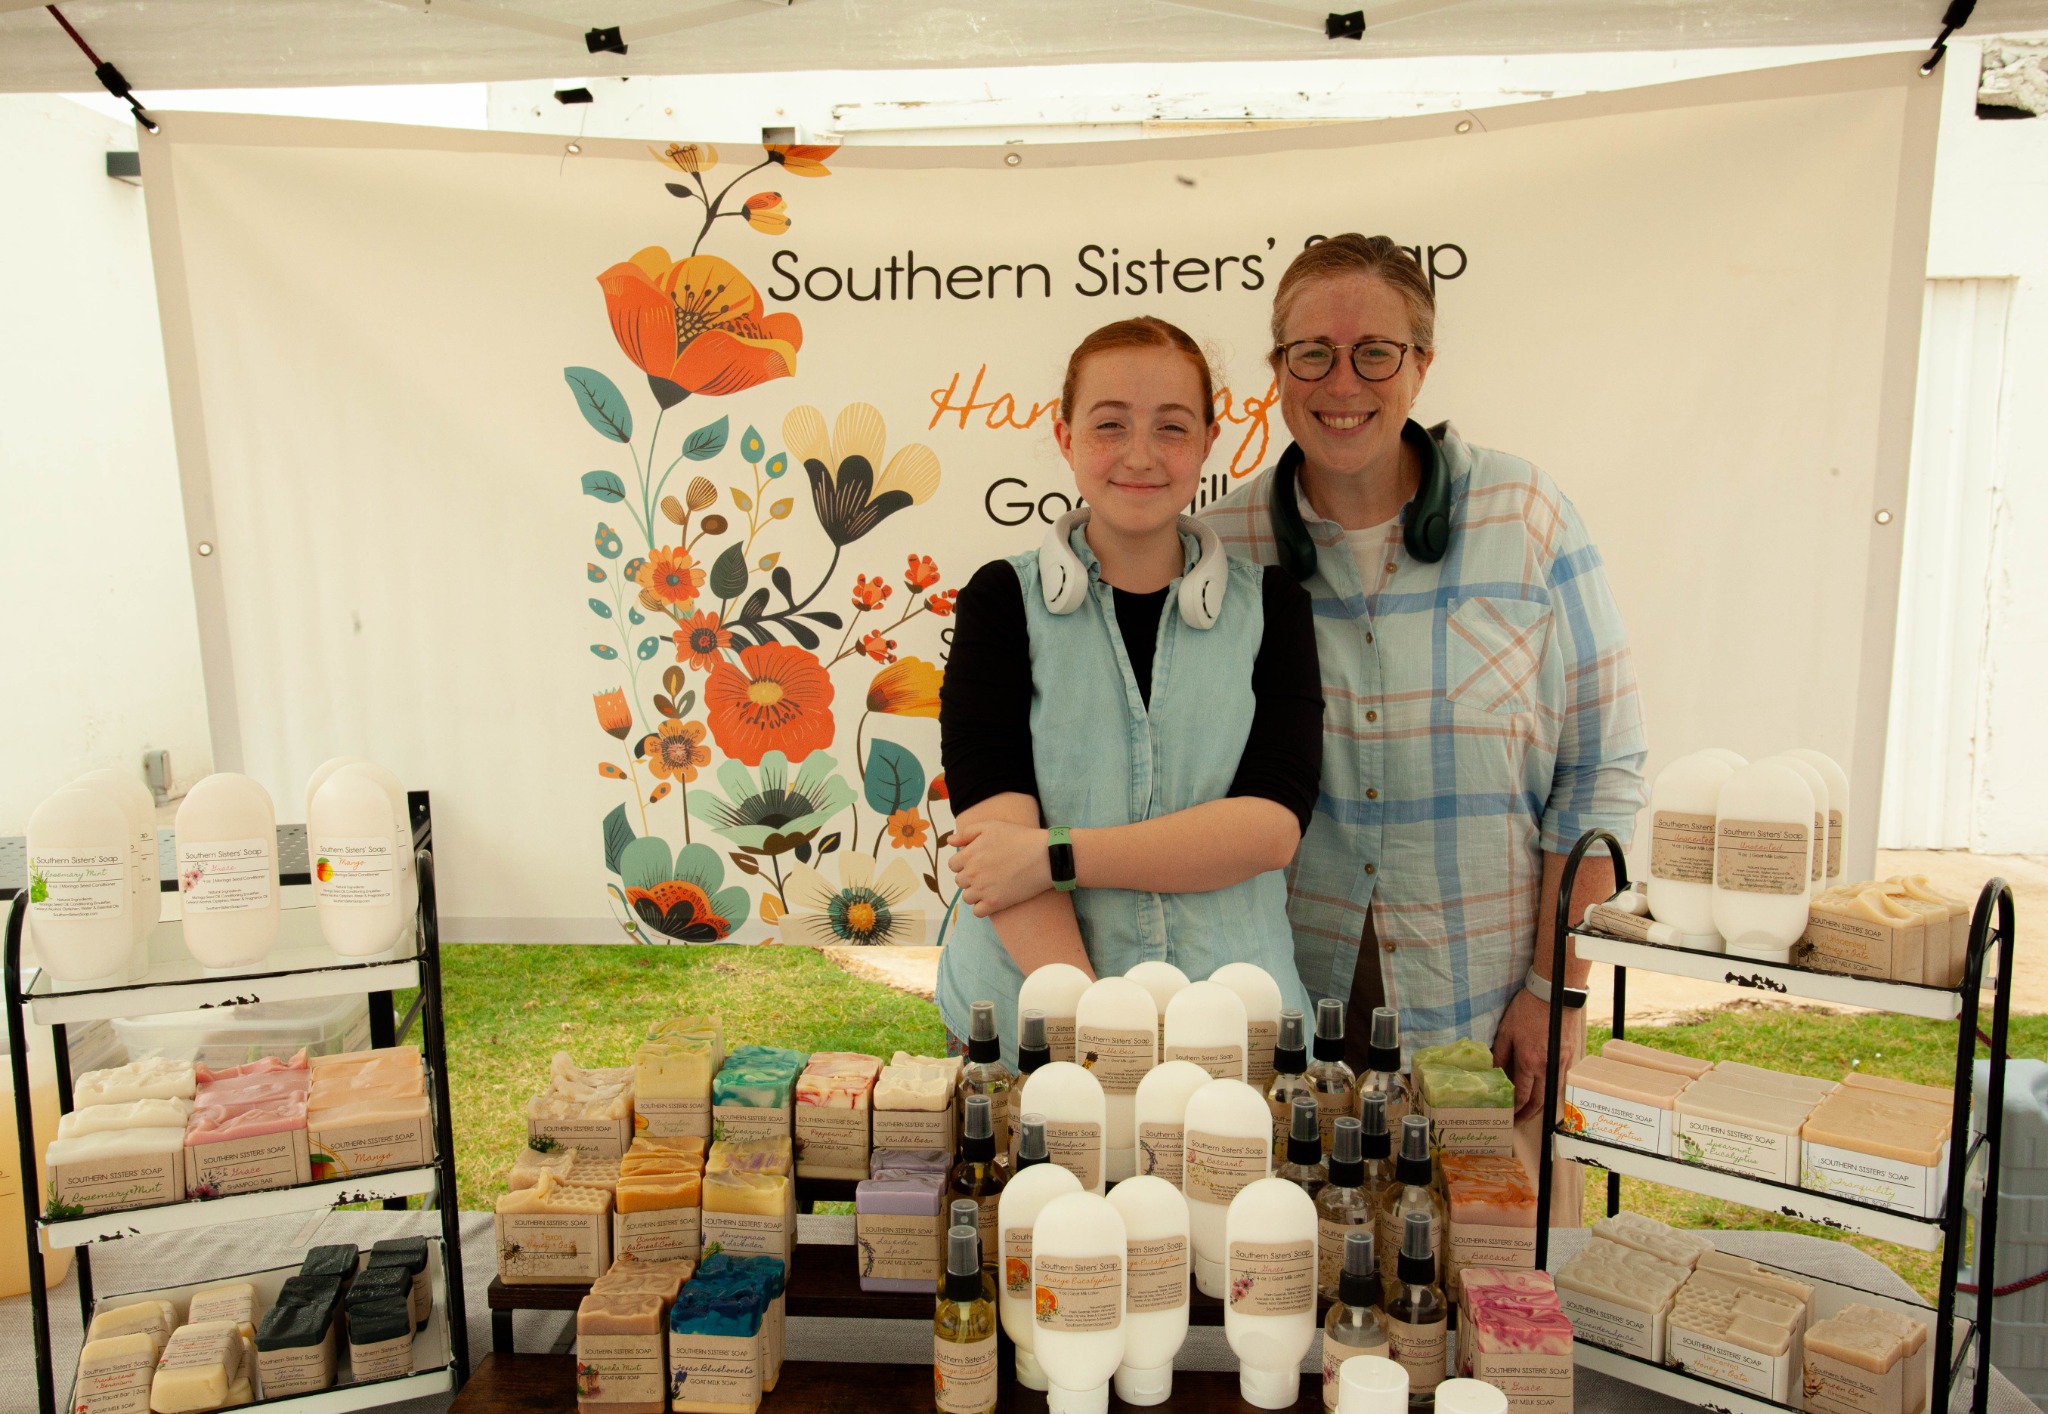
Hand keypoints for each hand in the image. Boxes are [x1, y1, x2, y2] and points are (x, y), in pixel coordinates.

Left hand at [947, 819, 1053, 916]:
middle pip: (960, 881)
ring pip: (967, 898)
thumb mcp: (991, 826)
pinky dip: (983, 907)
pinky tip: (994, 898)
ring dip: (975, 893)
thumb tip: (949, 841)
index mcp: (968, 855)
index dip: (964, 863)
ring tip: (991, 885)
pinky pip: (978, 912)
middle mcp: (972, 874)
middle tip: (988, 872)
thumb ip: (966, 833)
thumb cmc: (1019, 838)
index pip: (953, 865)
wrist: (1045, 856)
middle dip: (970, 877)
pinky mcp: (995, 903)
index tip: (979, 861)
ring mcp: (983, 890)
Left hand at [1490, 986, 1585, 1120]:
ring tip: (1530, 1112)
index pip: (1522, 1095)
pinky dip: (1551, 1091)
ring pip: (1552, 1094)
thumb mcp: (1505, 1031)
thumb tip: (1494, 1072)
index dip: (1515, 1108)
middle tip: (1518, 1121)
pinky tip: (1543, 1092)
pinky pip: (1559, 1081)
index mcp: (1529, 1062)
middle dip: (1528, 1114)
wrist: (1553, 995)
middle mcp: (1546, 1067)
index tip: (1508, 1115)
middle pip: (1539, 1101)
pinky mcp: (1568, 1056)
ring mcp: (1560, 1063)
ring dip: (1541, 1106)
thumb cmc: (1526, 1010)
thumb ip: (1500, 1055)